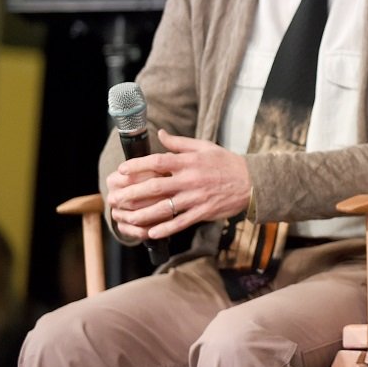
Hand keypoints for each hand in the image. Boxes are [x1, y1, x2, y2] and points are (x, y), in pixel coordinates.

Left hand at [106, 130, 251, 240]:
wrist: (252, 182)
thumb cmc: (226, 162)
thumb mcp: (204, 147)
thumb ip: (179, 143)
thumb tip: (160, 133)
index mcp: (189, 162)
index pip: (158, 162)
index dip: (137, 165)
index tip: (122, 170)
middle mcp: (190, 180)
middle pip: (155, 188)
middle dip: (131, 194)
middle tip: (115, 199)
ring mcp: (196, 198)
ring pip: (164, 209)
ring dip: (142, 215)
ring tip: (126, 218)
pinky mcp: (203, 212)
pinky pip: (180, 222)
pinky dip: (165, 229)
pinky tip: (150, 233)